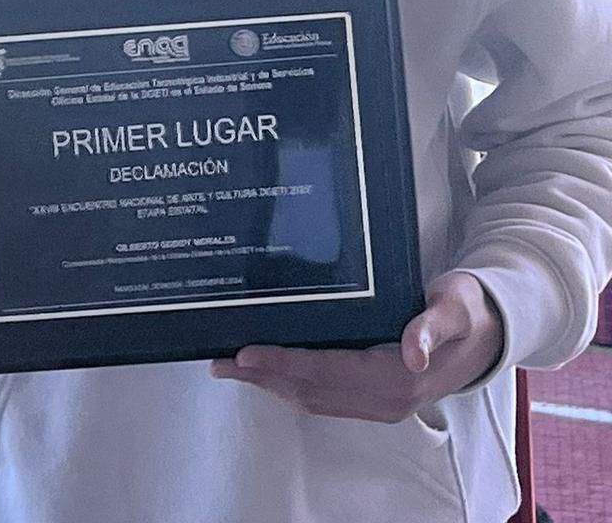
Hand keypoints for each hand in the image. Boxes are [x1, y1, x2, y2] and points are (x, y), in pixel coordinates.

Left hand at [211, 271, 503, 421]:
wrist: (490, 330)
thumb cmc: (468, 309)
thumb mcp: (454, 307)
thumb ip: (431, 327)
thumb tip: (410, 355)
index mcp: (398, 379)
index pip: (326, 371)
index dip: (284, 363)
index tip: (246, 353)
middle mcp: (385, 400)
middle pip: (311, 391)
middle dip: (263, 377)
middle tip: (219, 361)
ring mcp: (380, 403)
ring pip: (314, 398)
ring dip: (271, 384)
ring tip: (231, 367)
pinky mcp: (376, 397)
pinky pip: (325, 397)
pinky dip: (292, 385)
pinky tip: (271, 370)